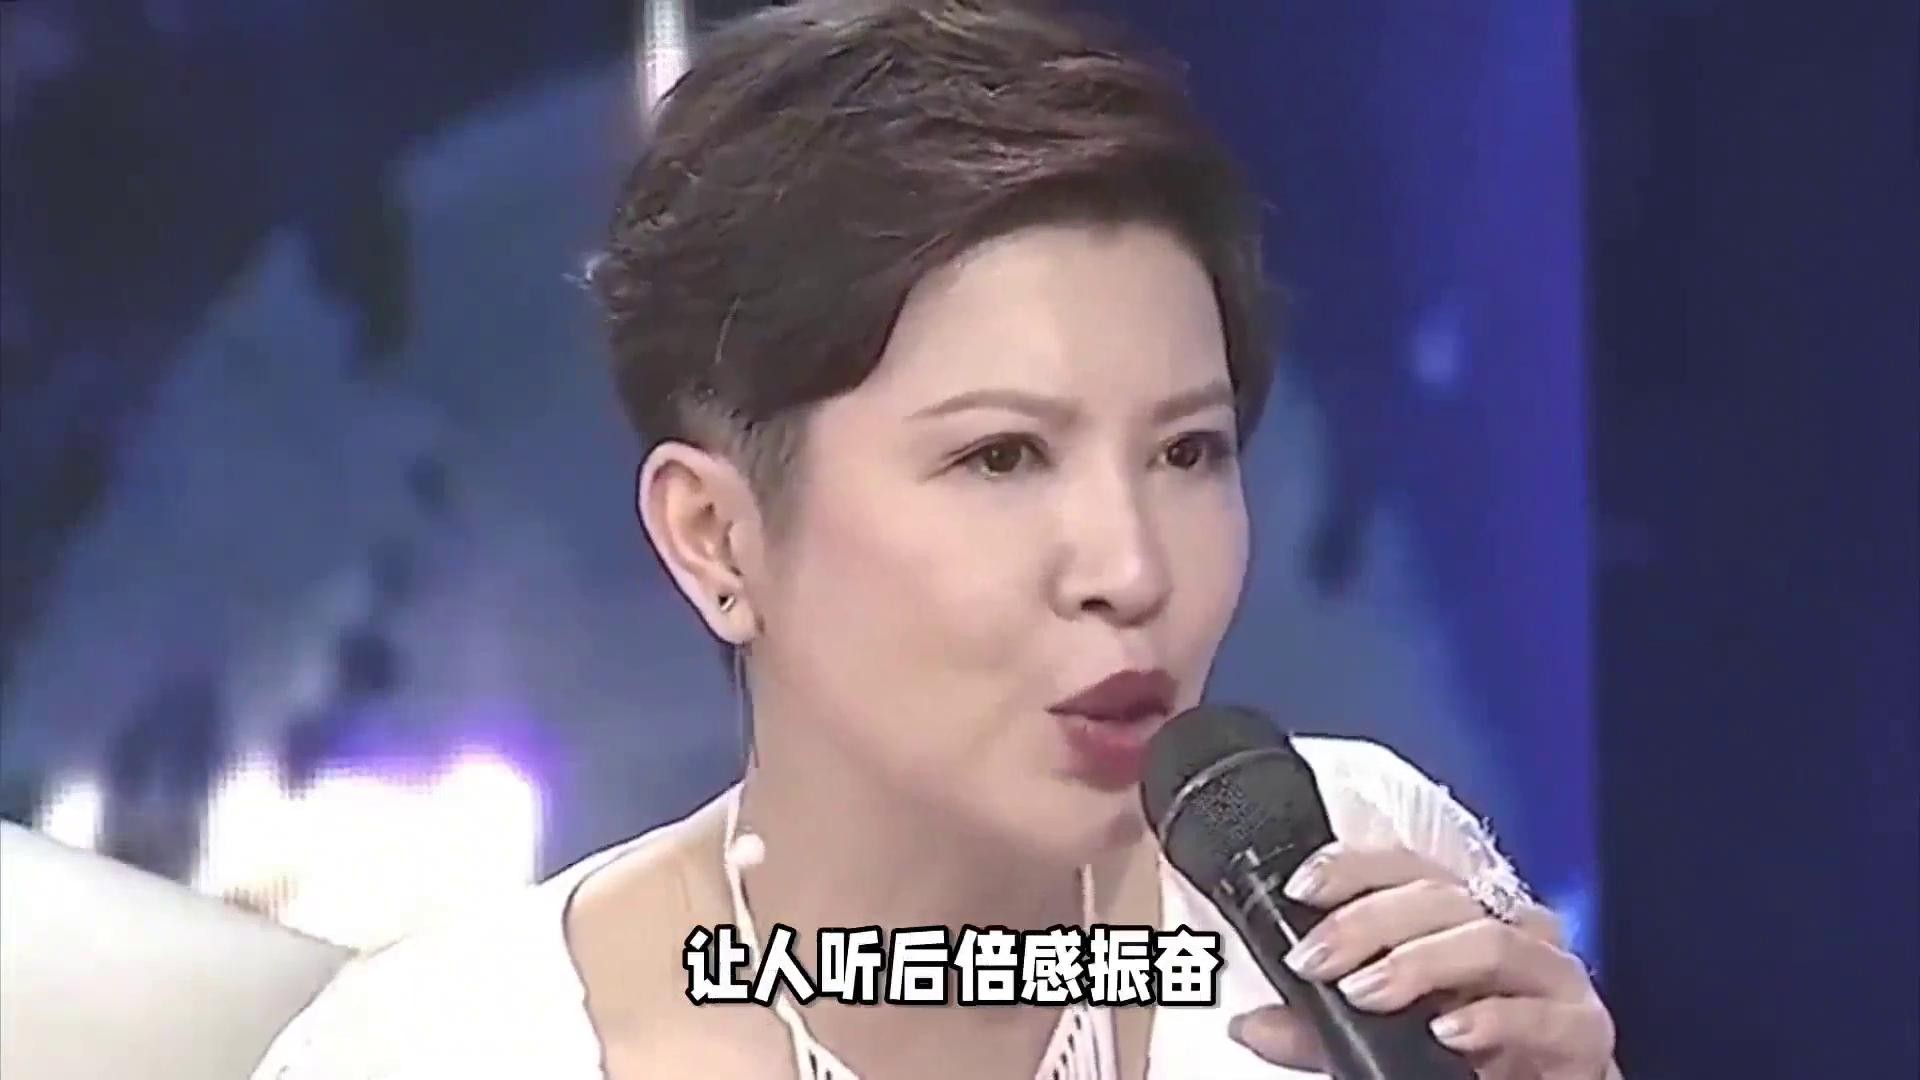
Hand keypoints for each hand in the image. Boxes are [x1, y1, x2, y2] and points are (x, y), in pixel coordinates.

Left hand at [1228, 843, 1616, 1079]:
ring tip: (1366, 992)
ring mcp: (1553, 978)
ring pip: (1489, 940)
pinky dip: (1490, 1018)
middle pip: (1439, 897)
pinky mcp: (1583, 1032)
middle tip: (1316, 961)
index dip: (1354, 866)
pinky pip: (1542, 1014)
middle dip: (1367, 923)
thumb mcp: (1380, 1042)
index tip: (1302, 889)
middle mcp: (1512, 932)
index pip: (1409, 865)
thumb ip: (1318, 1032)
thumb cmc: (1469, 1061)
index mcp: (1464, 919)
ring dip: (1419, 963)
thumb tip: (1248, 1024)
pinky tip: (1448, 1030)